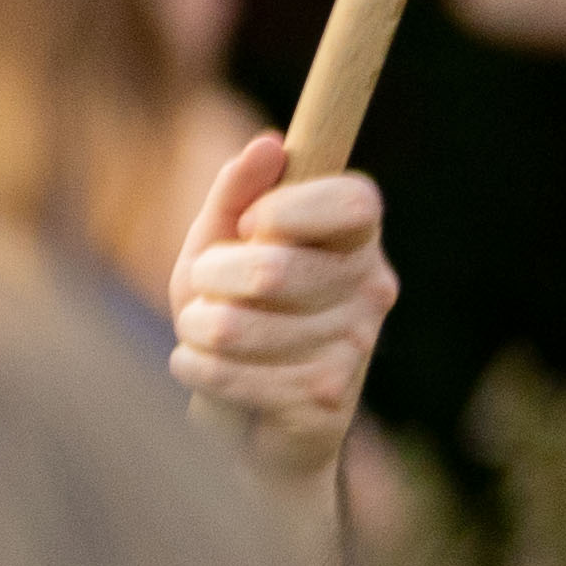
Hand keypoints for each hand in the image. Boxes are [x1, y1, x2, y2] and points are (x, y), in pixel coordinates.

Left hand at [164, 133, 393, 490]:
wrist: (249, 422)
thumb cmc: (236, 315)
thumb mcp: (221, 247)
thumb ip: (236, 194)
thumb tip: (268, 143)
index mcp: (357, 239)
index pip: (352, 202)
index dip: (285, 210)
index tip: (251, 225)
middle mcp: (371, 288)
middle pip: (271, 269)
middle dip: (210, 279)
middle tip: (206, 291)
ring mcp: (355, 346)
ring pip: (235, 326)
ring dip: (195, 329)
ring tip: (204, 334)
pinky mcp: (324, 398)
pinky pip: (226, 373)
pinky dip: (193, 368)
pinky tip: (205, 369)